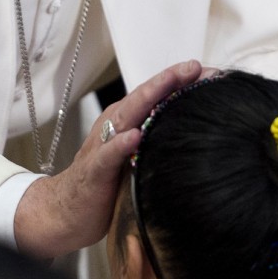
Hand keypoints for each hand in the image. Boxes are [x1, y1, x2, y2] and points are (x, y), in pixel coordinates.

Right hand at [14, 59, 210, 257]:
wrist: (66, 212)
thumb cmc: (105, 184)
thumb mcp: (135, 158)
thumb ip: (156, 141)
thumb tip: (195, 132)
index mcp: (126, 123)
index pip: (155, 96)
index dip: (181, 82)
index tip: (211, 72)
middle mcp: (114, 127)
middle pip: (142, 97)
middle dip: (168, 80)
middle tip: (194, 66)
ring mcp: (101, 147)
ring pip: (125, 116)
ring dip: (147, 98)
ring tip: (169, 82)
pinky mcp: (93, 171)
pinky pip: (107, 155)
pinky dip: (120, 144)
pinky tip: (134, 136)